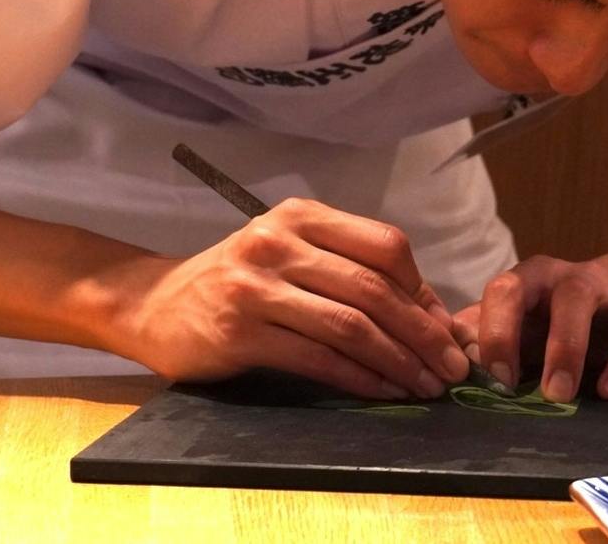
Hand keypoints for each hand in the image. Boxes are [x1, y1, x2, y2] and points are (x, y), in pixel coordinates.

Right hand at [113, 198, 470, 398]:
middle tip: (453, 367)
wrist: (154, 305)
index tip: (446, 328)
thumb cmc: (238, 283)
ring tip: (426, 386)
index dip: (423, 289)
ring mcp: (257, 285)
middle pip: (374, 288)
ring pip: (350, 325)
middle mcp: (280, 241)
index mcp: (302, 216)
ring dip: (398, 361)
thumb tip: (429, 314)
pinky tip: (383, 392)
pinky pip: (317, 358)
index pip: (385, 245)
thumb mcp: (292, 257)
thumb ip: (352, 273)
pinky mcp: (241, 331)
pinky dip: (359, 378)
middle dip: (423, 333)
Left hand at [452, 255, 607, 402]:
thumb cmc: (547, 320)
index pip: (507, 290)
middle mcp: (578, 277)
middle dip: (566, 346)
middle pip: (574, 296)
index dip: (500, 333)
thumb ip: (482, 337)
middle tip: (556, 395)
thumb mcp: (513, 327)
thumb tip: (449, 352)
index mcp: (532, 280)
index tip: (502, 382)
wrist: (607, 295)